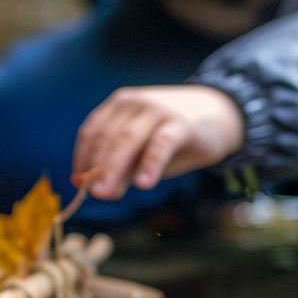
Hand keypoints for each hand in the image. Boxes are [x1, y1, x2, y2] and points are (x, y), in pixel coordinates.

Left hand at [73, 85, 244, 199]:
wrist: (220, 115)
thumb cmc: (171, 137)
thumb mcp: (141, 152)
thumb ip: (121, 168)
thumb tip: (98, 192)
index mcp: (118, 106)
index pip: (91, 132)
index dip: (82, 158)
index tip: (78, 183)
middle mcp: (134, 103)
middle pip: (107, 137)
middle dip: (96, 168)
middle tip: (92, 193)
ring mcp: (157, 110)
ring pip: (128, 139)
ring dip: (114, 167)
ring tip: (107, 193)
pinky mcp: (181, 124)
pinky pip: (160, 144)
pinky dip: (149, 164)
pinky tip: (143, 184)